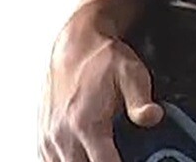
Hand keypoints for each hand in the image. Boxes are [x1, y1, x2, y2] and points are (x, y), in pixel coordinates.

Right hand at [39, 6, 162, 161]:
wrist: (76, 45)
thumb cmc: (102, 60)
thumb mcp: (131, 74)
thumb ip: (140, 99)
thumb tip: (152, 117)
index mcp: (85, 123)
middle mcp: (62, 134)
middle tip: (118, 155)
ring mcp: (49, 137)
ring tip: (103, 155)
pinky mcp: (43, 137)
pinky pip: (48, 161)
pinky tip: (82, 156)